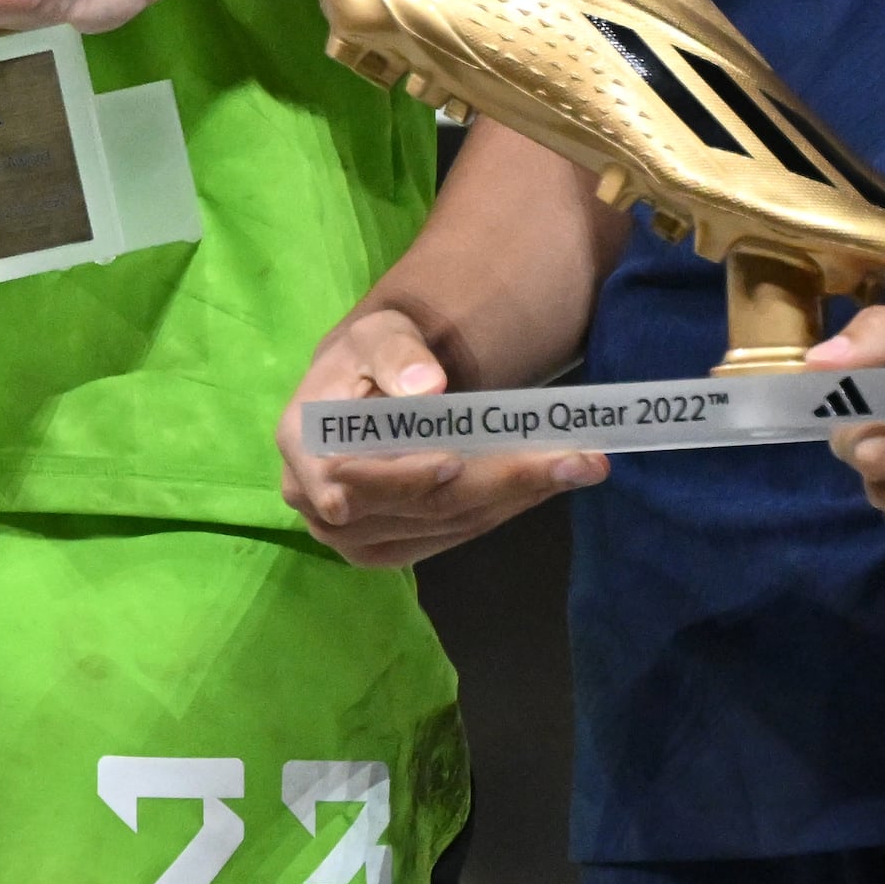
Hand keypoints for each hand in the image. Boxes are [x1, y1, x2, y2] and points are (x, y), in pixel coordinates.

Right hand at [278, 302, 606, 568]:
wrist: (368, 392)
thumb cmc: (370, 357)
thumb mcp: (378, 334)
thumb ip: (397, 355)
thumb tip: (426, 387)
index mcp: (304, 446)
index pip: (354, 478)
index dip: (406, 475)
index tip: (456, 460)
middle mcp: (322, 504)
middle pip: (419, 505)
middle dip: (500, 481)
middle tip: (575, 460)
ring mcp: (356, 537)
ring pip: (446, 525)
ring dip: (516, 496)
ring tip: (580, 465)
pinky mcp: (392, 549)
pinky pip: (454, 535)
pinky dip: (505, 507)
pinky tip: (548, 482)